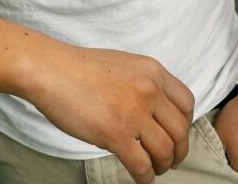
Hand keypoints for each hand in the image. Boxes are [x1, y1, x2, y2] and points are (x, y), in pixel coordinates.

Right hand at [23, 46, 194, 183]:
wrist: (50, 70)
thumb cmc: (77, 68)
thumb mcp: (122, 65)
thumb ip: (141, 83)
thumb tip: (151, 110)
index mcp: (152, 71)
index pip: (186, 103)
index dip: (186, 124)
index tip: (177, 135)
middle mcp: (149, 90)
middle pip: (180, 130)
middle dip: (179, 150)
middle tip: (172, 160)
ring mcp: (133, 112)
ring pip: (165, 150)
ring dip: (163, 165)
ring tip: (155, 170)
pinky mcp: (116, 133)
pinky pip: (142, 164)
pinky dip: (145, 177)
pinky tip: (141, 178)